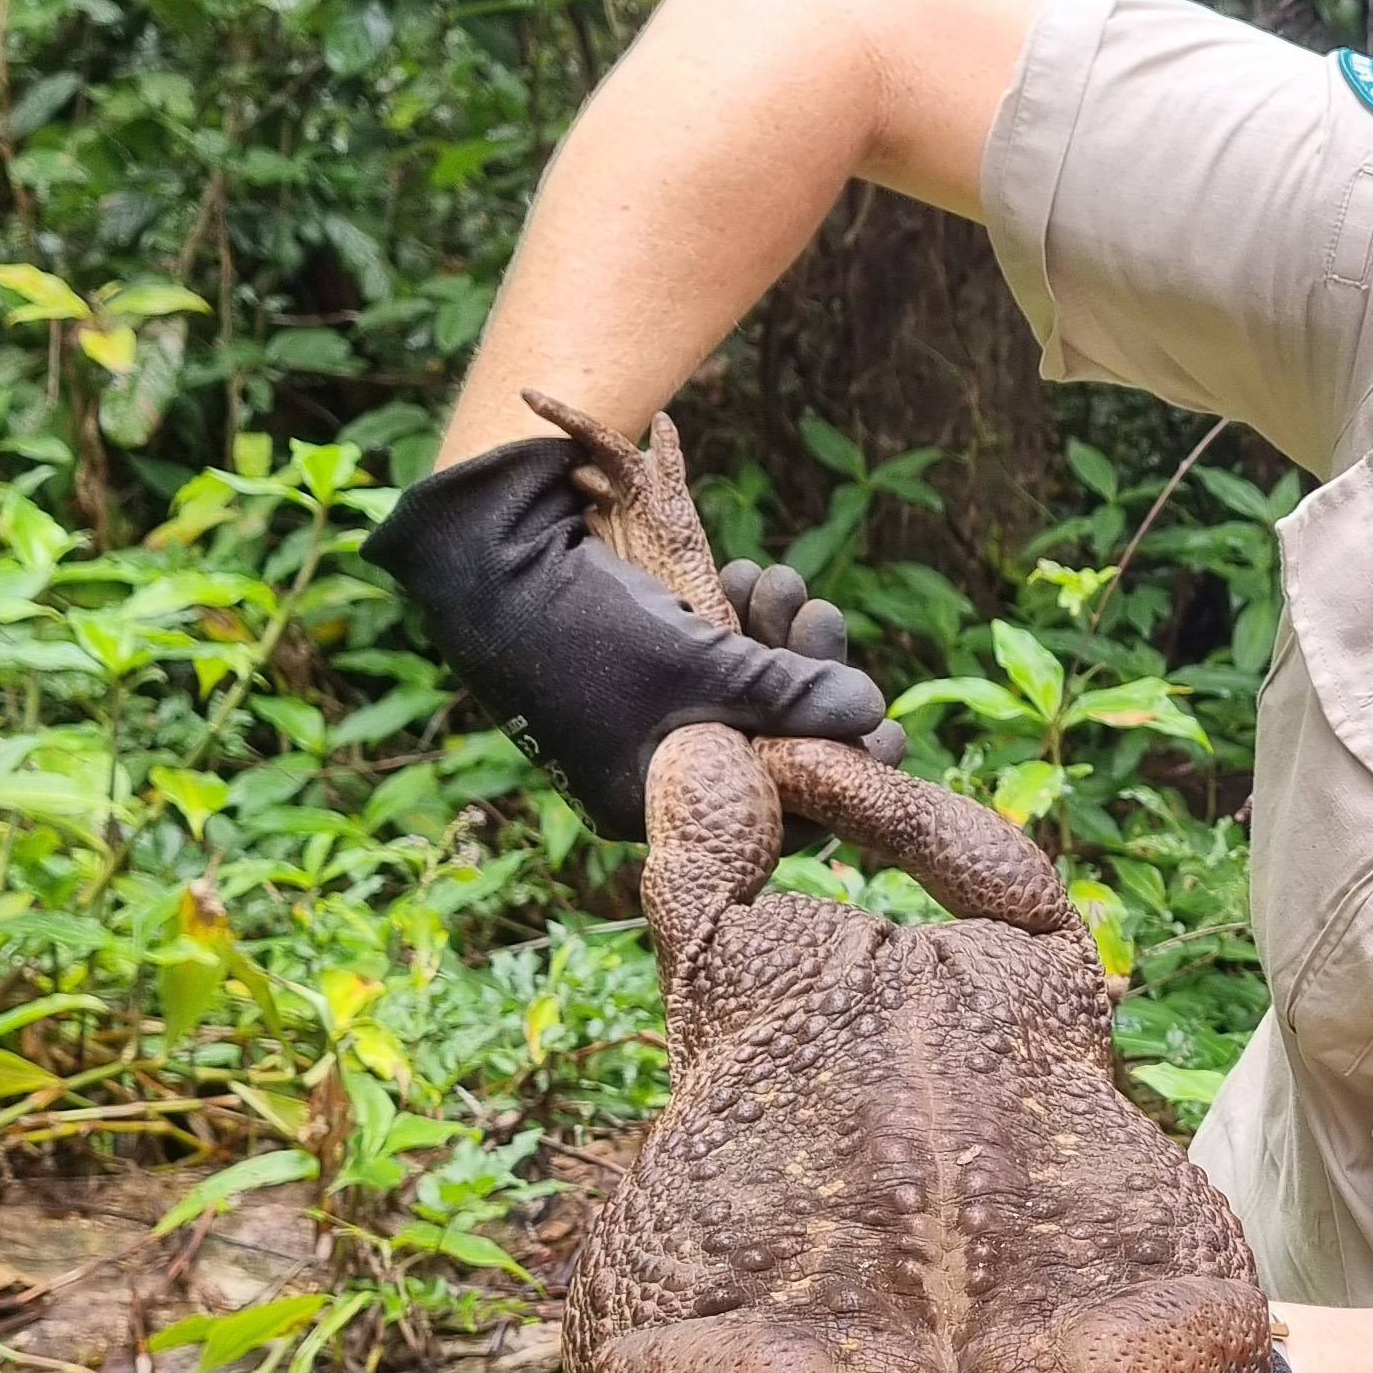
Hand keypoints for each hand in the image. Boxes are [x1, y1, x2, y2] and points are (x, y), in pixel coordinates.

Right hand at [362, 435, 901, 839]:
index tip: (891, 731)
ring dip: (777, 638)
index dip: (837, 768)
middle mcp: (654, 774)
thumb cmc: (587, 629)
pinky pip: (713, 666)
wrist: (481, 559)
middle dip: (807, 680)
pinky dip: (739, 625)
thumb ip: (790, 695)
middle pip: (766, 746)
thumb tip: (873, 714)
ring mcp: (646, 722)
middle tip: (829, 621)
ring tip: (786, 582)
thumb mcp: (701, 666)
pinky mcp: (642, 672)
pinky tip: (753, 577)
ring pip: (744, 697)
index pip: (773, 813)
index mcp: (658, 805)